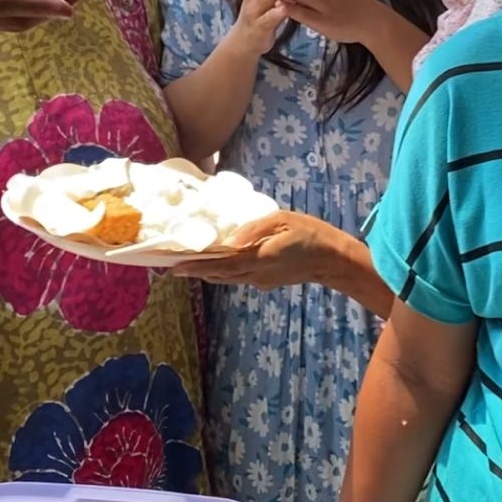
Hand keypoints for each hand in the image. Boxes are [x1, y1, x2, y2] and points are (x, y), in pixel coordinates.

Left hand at [177, 211, 331, 287]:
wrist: (331, 259)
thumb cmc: (309, 232)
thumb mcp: (283, 220)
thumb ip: (255, 228)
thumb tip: (230, 239)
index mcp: (259, 258)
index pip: (220, 264)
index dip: (196, 266)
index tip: (173, 267)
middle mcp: (256, 274)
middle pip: (218, 274)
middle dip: (194, 271)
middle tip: (170, 267)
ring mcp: (260, 280)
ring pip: (226, 278)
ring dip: (206, 273)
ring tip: (185, 267)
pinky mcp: (265, 281)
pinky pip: (237, 277)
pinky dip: (222, 272)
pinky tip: (214, 265)